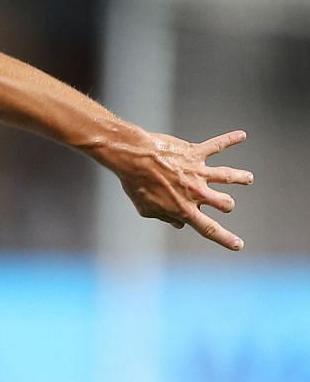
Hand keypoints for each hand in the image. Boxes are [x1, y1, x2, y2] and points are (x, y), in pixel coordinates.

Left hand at [106, 128, 253, 250]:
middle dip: (228, 205)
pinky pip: (217, 145)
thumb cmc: (136, 185)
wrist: (133, 159)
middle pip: (224, 202)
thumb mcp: (147, 209)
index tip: (238, 245)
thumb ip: (165, 217)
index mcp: (184, 209)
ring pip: (228, 176)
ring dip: (240, 178)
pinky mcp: (195, 153)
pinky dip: (230, 139)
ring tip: (248, 178)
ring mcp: (198, 172)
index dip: (224, 238)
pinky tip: (241, 135)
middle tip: (227, 204)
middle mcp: (196, 192)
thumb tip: (178, 224)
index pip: (208, 228)